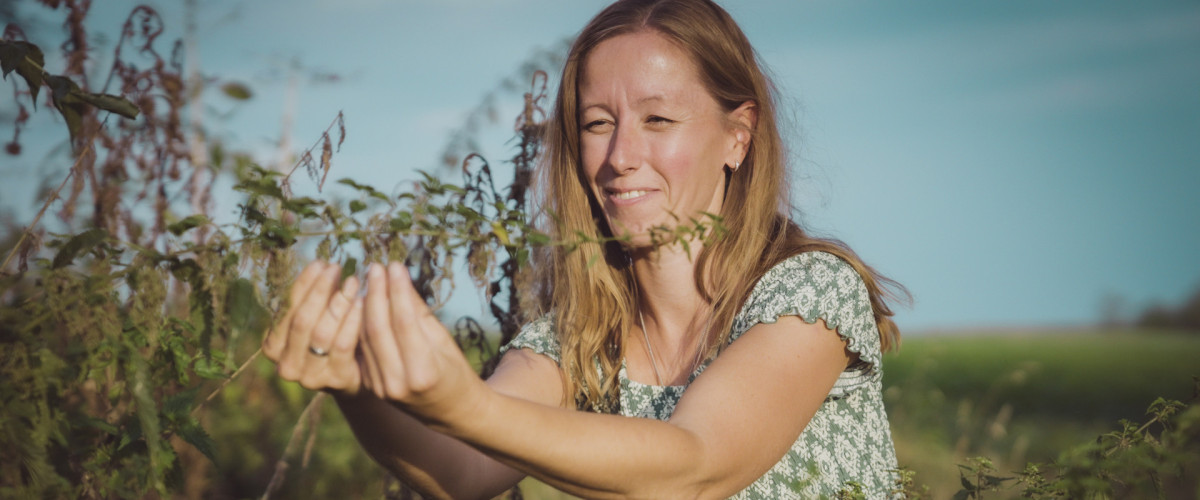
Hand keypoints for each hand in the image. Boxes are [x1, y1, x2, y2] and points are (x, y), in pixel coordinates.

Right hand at [263, 261, 363, 395]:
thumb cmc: (333, 338)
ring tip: (353, 281)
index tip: (320, 263)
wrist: (356, 376)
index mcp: (273, 346)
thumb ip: (312, 300)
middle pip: (302, 320)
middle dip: (319, 290)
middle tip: (336, 268)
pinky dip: (353, 320)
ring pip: (321, 333)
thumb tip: (322, 265)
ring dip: (338, 303)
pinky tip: (364, 302)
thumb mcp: (317, 319)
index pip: (286, 310)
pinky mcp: (336, 380)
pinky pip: (343, 345)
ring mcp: (309, 377)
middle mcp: (286, 365)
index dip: (303, 285)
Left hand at [359, 262, 485, 425]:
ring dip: (365, 305)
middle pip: (378, 329)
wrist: (452, 412)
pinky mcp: (371, 386)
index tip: (395, 265)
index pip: (404, 322)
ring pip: (365, 338)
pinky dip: (361, 323)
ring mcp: (381, 387)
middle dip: (376, 293)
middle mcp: (398, 382)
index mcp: (423, 371)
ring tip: (369, 280)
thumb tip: (398, 278)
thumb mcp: (443, 340)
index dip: (397, 291)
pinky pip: (363, 348)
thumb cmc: (455, 371)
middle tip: (376, 267)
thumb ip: (418, 312)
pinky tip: (364, 302)